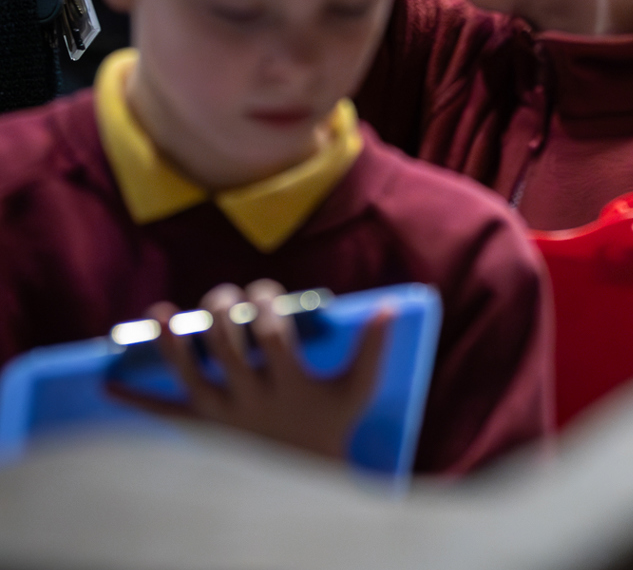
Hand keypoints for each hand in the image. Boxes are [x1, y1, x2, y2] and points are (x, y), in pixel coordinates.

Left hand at [110, 280, 391, 461]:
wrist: (304, 475)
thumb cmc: (332, 422)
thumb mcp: (358, 388)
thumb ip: (374, 347)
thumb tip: (392, 303)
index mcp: (291, 385)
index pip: (272, 334)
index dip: (265, 304)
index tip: (266, 290)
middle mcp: (253, 399)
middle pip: (226, 347)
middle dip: (220, 311)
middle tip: (223, 295)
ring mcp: (222, 414)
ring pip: (188, 373)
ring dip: (169, 342)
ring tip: (159, 312)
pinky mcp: (201, 428)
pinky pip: (163, 413)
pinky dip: (134, 399)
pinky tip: (108, 386)